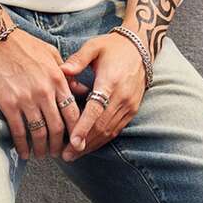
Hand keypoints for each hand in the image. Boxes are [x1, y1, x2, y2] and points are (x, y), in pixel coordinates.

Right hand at [0, 28, 79, 159]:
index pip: (72, 113)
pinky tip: (24, 153)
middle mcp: (45, 92)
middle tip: (58, 154)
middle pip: (57, 128)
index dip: (76, 132)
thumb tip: (82, 90)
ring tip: (41, 155)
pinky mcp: (9, 104)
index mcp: (58, 79)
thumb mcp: (51, 54)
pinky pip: (19, 131)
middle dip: (59, 145)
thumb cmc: (24, 45)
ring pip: (39, 133)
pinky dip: (23, 145)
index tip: (76, 143)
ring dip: (41, 149)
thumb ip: (68, 74)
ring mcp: (27, 99)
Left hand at [59, 33, 145, 160]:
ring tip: (73, 156)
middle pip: (101, 126)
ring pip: (108, 132)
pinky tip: (88, 147)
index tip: (73, 142)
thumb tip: (62, 70)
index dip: (84, 127)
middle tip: (66, 156)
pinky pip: (115, 130)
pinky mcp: (131, 111)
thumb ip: (78, 59)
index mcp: (110, 82)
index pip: (96, 109)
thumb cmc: (113, 47)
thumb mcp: (94, 46)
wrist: (141, 48)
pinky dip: (101, 140)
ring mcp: (128, 106)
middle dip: (83, 143)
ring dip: (91, 146)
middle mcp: (121, 97)